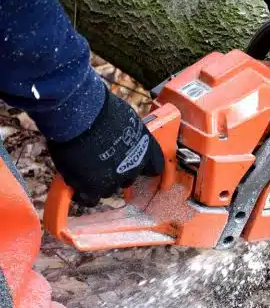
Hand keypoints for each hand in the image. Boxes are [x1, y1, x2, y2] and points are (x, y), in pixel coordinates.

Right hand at [47, 87, 163, 205]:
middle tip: (102, 161)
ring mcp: (114, 179)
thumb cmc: (100, 109)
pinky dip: (83, 193)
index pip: (155, 166)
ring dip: (99, 181)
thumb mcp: (125, 119)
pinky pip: (90, 198)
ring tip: (85, 168)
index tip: (138, 166)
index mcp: (147, 148)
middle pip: (128, 178)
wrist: (80, 115)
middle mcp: (134, 166)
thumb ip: (126, 134)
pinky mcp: (93, 187)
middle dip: (118, 172)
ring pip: (108, 189)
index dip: (144, 166)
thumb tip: (120, 134)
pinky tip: (77, 184)